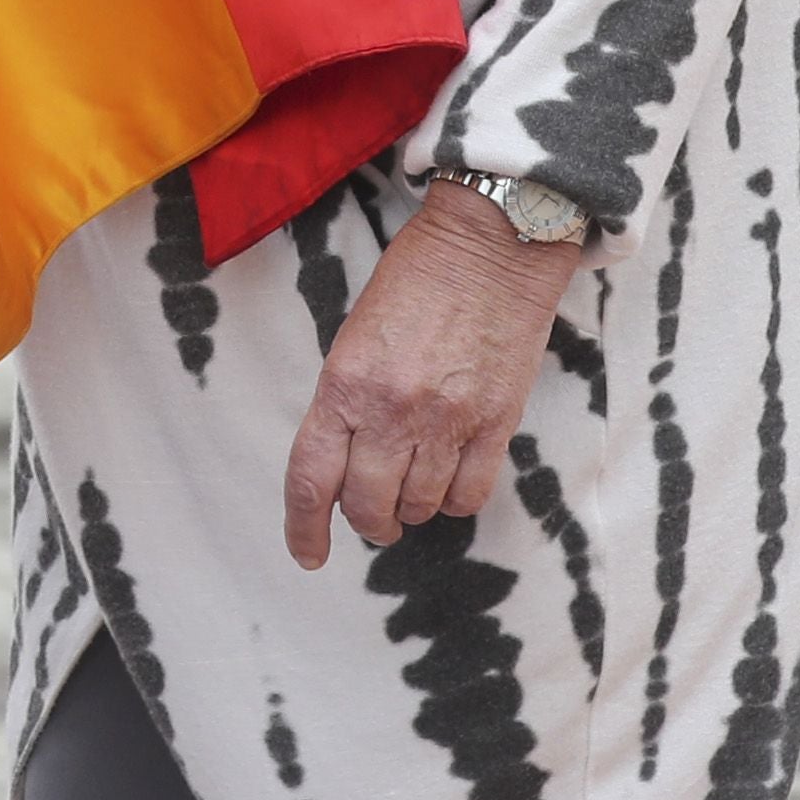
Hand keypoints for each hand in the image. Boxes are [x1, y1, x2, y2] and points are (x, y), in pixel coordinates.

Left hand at [281, 180, 584, 567]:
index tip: (308, 554)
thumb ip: (348, 400)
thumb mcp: (357, 335)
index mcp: (345, 382)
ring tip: (414, 480)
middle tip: (372, 511)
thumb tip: (346, 464)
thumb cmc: (416, 280)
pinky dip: (454, 498)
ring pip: (419, 507)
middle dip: (366, 520)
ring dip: (411, 508)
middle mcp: (392, 409)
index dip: (304, 527)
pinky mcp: (496, 424)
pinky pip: (468, 495)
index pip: (312, 479)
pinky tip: (450, 476)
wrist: (489, 244)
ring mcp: (447, 421)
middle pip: (367, 506)